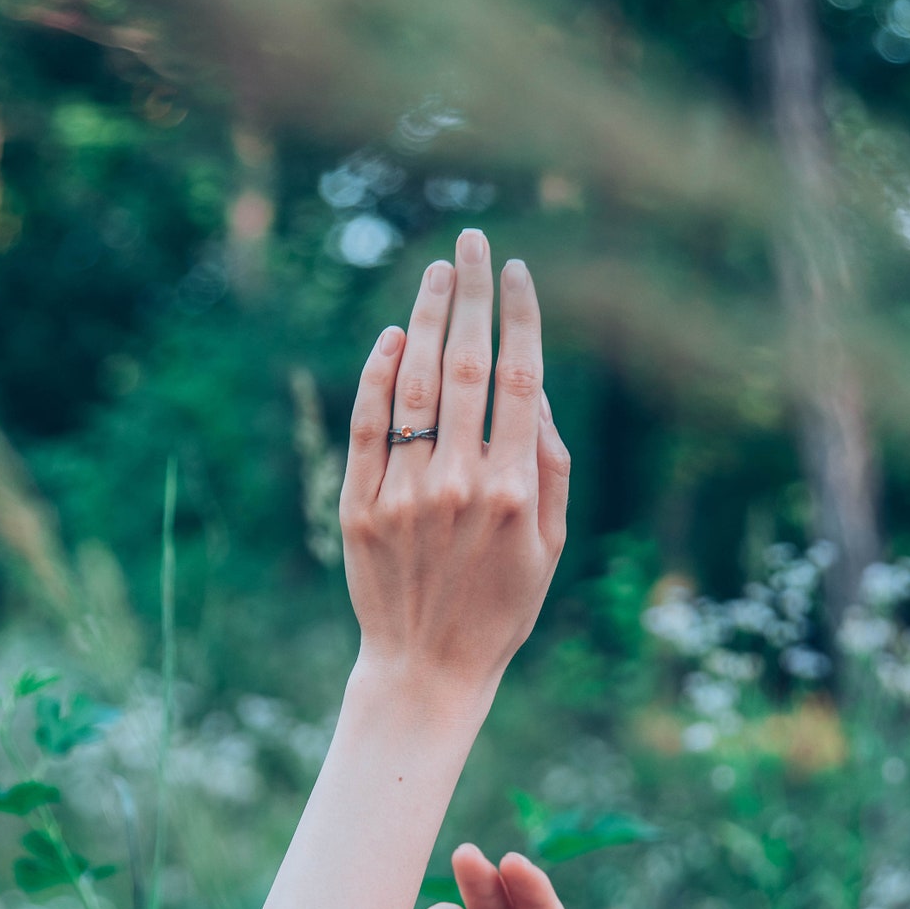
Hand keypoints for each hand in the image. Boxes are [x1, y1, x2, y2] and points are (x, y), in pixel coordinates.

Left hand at [340, 229, 570, 699]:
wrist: (427, 666)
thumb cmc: (501, 606)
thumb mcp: (550, 545)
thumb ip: (549, 464)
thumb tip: (534, 386)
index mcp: (514, 491)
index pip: (520, 379)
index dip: (520, 317)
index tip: (518, 270)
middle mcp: (458, 484)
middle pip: (466, 367)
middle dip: (472, 295)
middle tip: (472, 241)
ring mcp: (403, 495)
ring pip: (415, 386)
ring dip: (427, 319)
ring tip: (437, 272)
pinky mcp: (359, 508)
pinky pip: (367, 427)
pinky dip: (377, 376)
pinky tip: (393, 337)